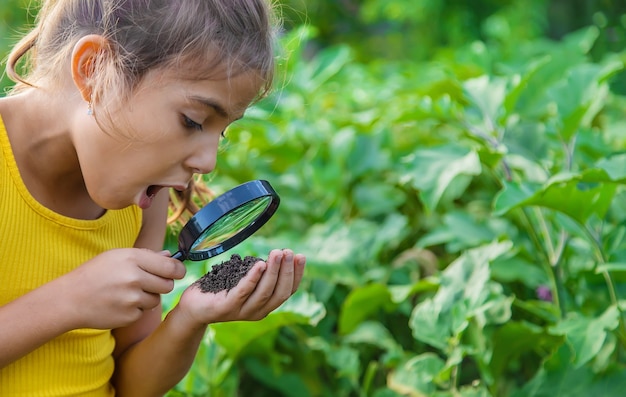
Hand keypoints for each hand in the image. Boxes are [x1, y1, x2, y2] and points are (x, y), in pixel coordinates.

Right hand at [57, 248, 185, 329]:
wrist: (69, 300)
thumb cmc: (94, 274)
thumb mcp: (117, 256)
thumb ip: (146, 256)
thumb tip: (170, 256)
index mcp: (133, 259)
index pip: (171, 267)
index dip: (178, 270)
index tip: (178, 272)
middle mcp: (134, 278)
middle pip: (168, 285)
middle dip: (162, 284)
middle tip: (148, 283)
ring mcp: (132, 299)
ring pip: (156, 299)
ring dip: (148, 297)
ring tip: (128, 293)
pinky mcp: (129, 316)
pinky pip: (144, 312)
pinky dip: (136, 309)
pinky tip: (120, 303)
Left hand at [176, 249, 305, 325]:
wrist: (193, 308)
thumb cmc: (220, 290)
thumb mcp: (245, 281)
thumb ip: (260, 274)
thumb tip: (278, 255)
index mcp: (265, 305)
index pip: (288, 291)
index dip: (296, 274)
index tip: (300, 257)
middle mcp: (257, 311)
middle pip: (280, 292)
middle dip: (286, 271)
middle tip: (288, 251)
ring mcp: (242, 311)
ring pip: (264, 292)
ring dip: (273, 271)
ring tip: (277, 253)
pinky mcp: (226, 307)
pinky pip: (243, 292)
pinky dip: (253, 278)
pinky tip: (259, 264)